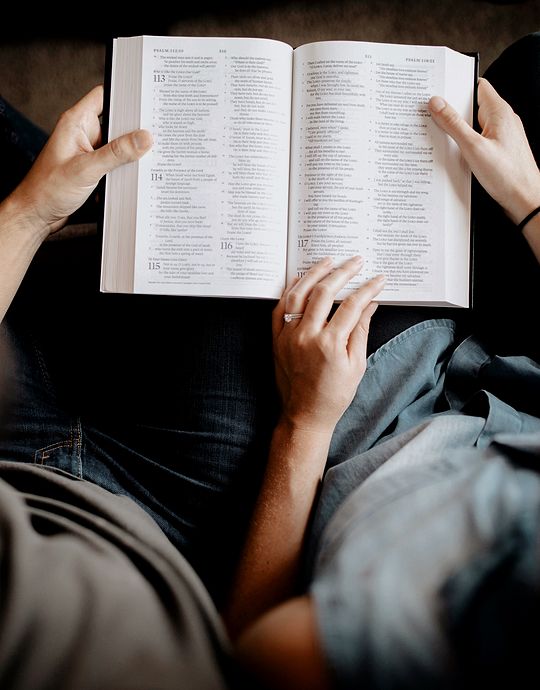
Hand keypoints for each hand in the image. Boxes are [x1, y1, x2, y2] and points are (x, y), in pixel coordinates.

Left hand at [8, 85, 151, 238]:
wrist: (37, 214)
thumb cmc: (48, 189)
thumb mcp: (87, 169)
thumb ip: (117, 153)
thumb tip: (144, 138)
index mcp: (76, 122)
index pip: (104, 96)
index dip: (125, 96)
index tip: (146, 103)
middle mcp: (82, 133)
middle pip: (116, 122)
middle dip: (134, 129)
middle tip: (153, 136)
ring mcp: (88, 150)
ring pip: (117, 144)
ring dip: (130, 152)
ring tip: (145, 158)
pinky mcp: (92, 167)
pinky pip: (114, 161)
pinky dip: (124, 167)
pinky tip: (133, 174)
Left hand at [272, 257, 384, 433]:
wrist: (304, 415)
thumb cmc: (334, 395)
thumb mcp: (356, 365)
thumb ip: (361, 331)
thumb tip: (370, 304)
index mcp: (330, 344)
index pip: (352, 305)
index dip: (367, 289)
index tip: (378, 278)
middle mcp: (307, 336)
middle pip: (325, 292)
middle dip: (343, 272)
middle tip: (356, 261)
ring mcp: (288, 336)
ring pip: (299, 294)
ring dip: (314, 273)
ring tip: (328, 260)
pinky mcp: (276, 339)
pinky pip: (280, 308)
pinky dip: (290, 290)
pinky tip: (300, 278)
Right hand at [429, 77, 539, 223]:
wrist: (524, 199)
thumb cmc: (506, 175)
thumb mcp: (473, 147)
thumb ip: (453, 124)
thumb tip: (437, 103)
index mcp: (499, 112)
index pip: (477, 86)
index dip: (457, 86)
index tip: (439, 91)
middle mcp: (503, 120)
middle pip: (473, 106)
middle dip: (453, 111)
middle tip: (434, 116)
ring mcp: (501, 135)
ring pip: (474, 124)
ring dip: (458, 130)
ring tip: (443, 138)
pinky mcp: (499, 149)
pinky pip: (478, 139)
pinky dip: (466, 143)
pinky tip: (456, 154)